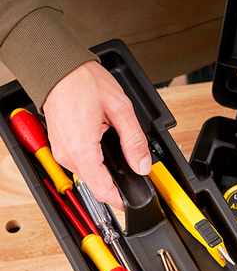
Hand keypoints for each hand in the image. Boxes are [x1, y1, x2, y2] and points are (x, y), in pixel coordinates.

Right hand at [43, 61, 150, 210]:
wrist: (58, 67)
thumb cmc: (84, 82)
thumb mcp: (121, 109)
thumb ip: (135, 141)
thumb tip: (143, 165)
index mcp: (81, 149)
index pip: (102, 190)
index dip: (120, 200)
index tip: (133, 202)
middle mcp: (67, 155)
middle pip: (96, 184)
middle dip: (117, 182)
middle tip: (135, 170)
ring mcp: (61, 152)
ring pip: (89, 174)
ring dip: (106, 169)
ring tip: (120, 152)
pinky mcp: (60, 146)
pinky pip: (81, 162)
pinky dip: (95, 160)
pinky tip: (105, 146)